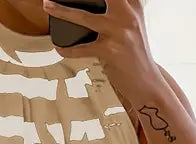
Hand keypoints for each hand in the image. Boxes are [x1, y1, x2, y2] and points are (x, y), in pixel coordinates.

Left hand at [43, 0, 157, 100]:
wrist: (147, 83)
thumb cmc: (133, 54)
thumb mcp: (130, 26)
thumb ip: (116, 11)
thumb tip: (82, 4)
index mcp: (133, 4)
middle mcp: (128, 14)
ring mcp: (119, 32)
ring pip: (84, 17)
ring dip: (62, 11)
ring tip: (48, 6)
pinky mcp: (111, 51)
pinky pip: (82, 49)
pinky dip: (67, 49)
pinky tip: (59, 48)